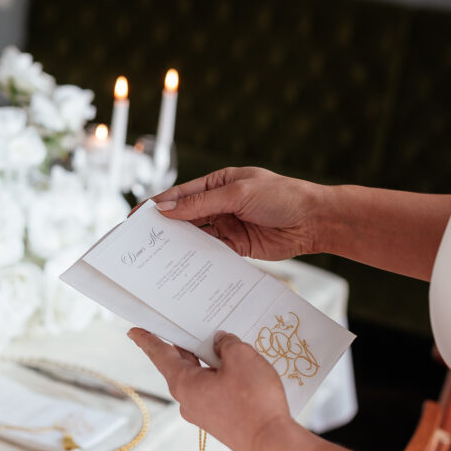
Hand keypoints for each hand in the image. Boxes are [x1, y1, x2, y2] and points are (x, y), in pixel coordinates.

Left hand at [127, 328, 291, 450]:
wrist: (272, 444)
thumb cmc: (254, 401)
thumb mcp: (242, 358)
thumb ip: (227, 344)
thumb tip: (221, 343)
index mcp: (184, 383)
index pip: (160, 354)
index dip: (147, 339)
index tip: (133, 331)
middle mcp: (188, 401)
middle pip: (181, 364)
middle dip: (187, 344)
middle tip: (189, 324)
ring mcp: (203, 414)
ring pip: (200, 378)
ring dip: (209, 361)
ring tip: (224, 345)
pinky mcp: (220, 422)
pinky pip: (214, 392)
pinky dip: (220, 377)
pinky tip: (238, 370)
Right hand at [152, 166, 327, 259]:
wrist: (314, 221)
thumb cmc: (281, 196)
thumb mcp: (239, 193)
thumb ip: (202, 203)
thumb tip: (167, 209)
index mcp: (217, 183)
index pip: (180, 195)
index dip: (157, 205)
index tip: (136, 218)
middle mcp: (219, 204)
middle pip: (184, 217)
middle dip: (163, 228)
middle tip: (140, 243)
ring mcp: (227, 226)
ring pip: (195, 236)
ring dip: (178, 246)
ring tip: (156, 259)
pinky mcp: (237, 247)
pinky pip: (211, 253)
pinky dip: (198, 259)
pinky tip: (183, 267)